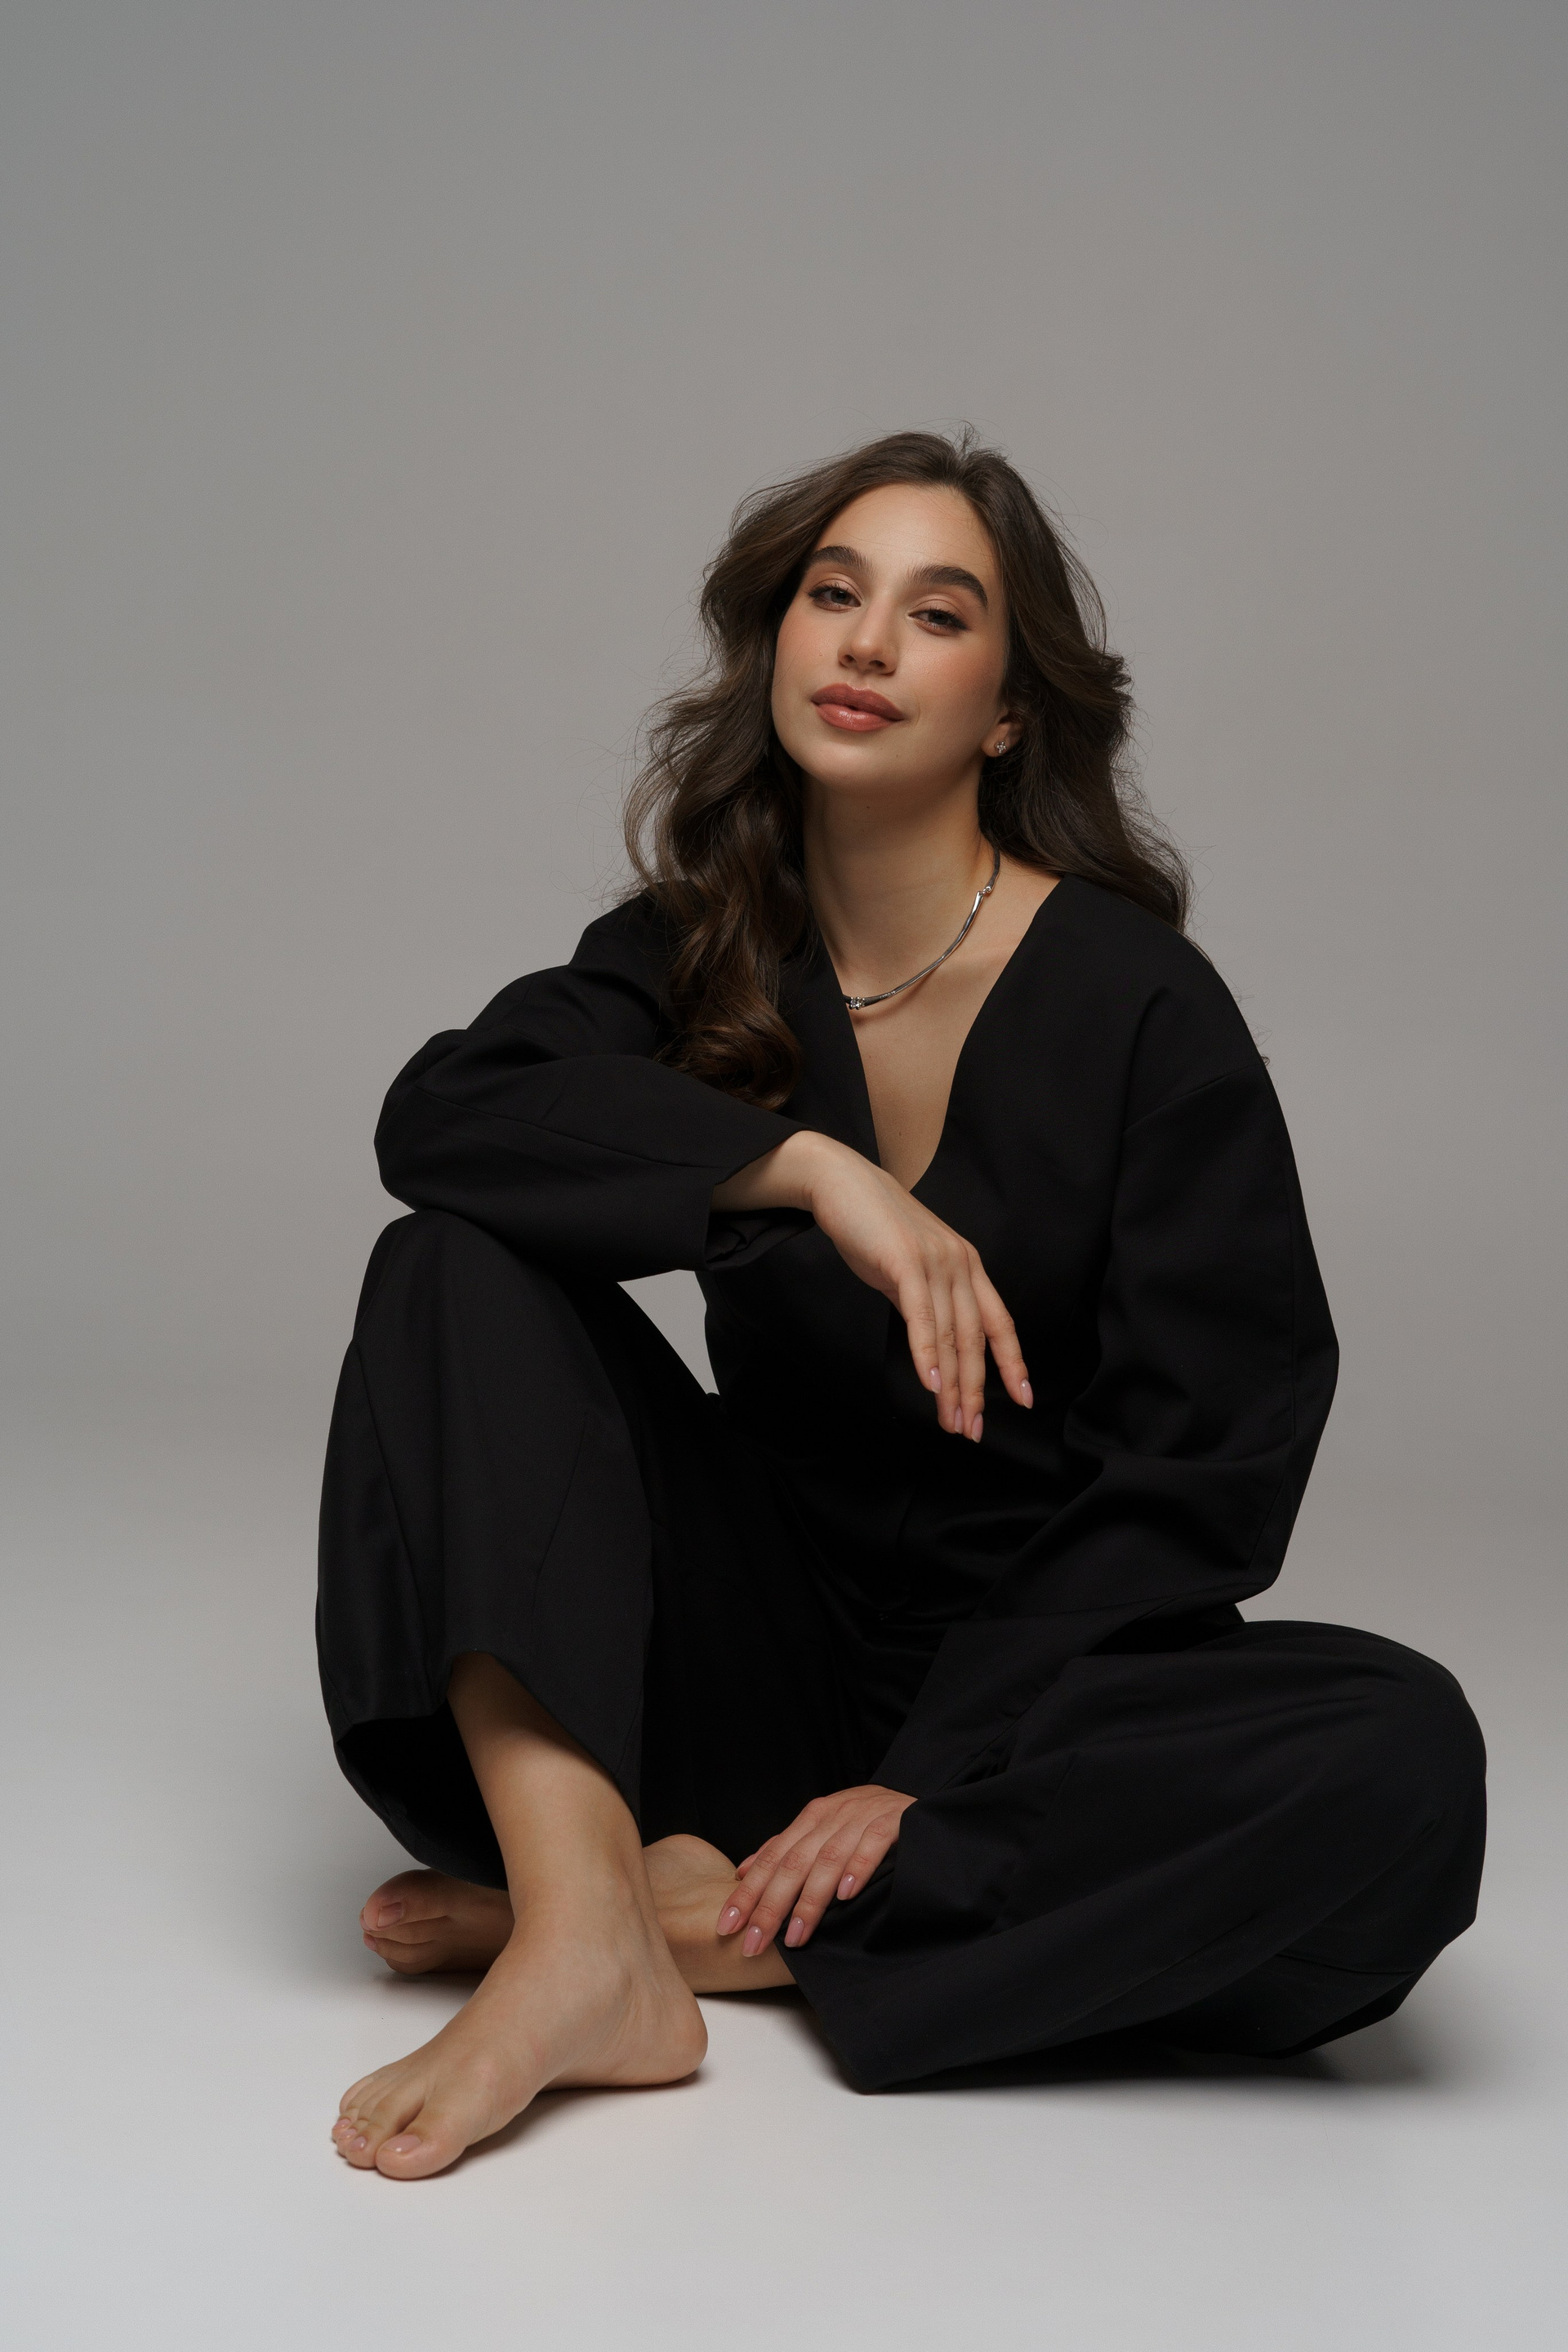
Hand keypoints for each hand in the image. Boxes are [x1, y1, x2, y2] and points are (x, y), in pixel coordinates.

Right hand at [713, 1132, 1030, 1440]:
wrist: (843, 1183)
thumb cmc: (875, 1227)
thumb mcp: (911, 1269)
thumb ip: (928, 1303)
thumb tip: (934, 1346)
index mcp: (967, 1266)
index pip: (999, 1323)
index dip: (1013, 1363)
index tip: (1022, 1399)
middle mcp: (961, 1264)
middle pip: (976, 1339)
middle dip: (976, 1390)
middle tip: (973, 1431)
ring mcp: (936, 1262)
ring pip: (951, 1334)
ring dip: (953, 1384)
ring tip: (952, 1422)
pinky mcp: (906, 1262)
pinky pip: (922, 1316)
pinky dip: (927, 1354)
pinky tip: (930, 1384)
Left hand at [714, 1785, 916, 1955]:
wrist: (922, 1804)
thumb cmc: (866, 1822)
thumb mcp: (823, 1829)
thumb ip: (785, 1849)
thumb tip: (742, 1872)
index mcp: (812, 1818)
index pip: (772, 1858)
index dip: (748, 1892)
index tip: (727, 1926)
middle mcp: (832, 1815)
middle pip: (793, 1863)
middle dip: (770, 1906)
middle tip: (753, 1943)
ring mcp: (862, 1817)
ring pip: (828, 1859)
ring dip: (809, 1900)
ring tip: (795, 1936)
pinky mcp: (894, 1821)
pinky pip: (872, 1844)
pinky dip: (858, 1868)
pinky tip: (846, 1895)